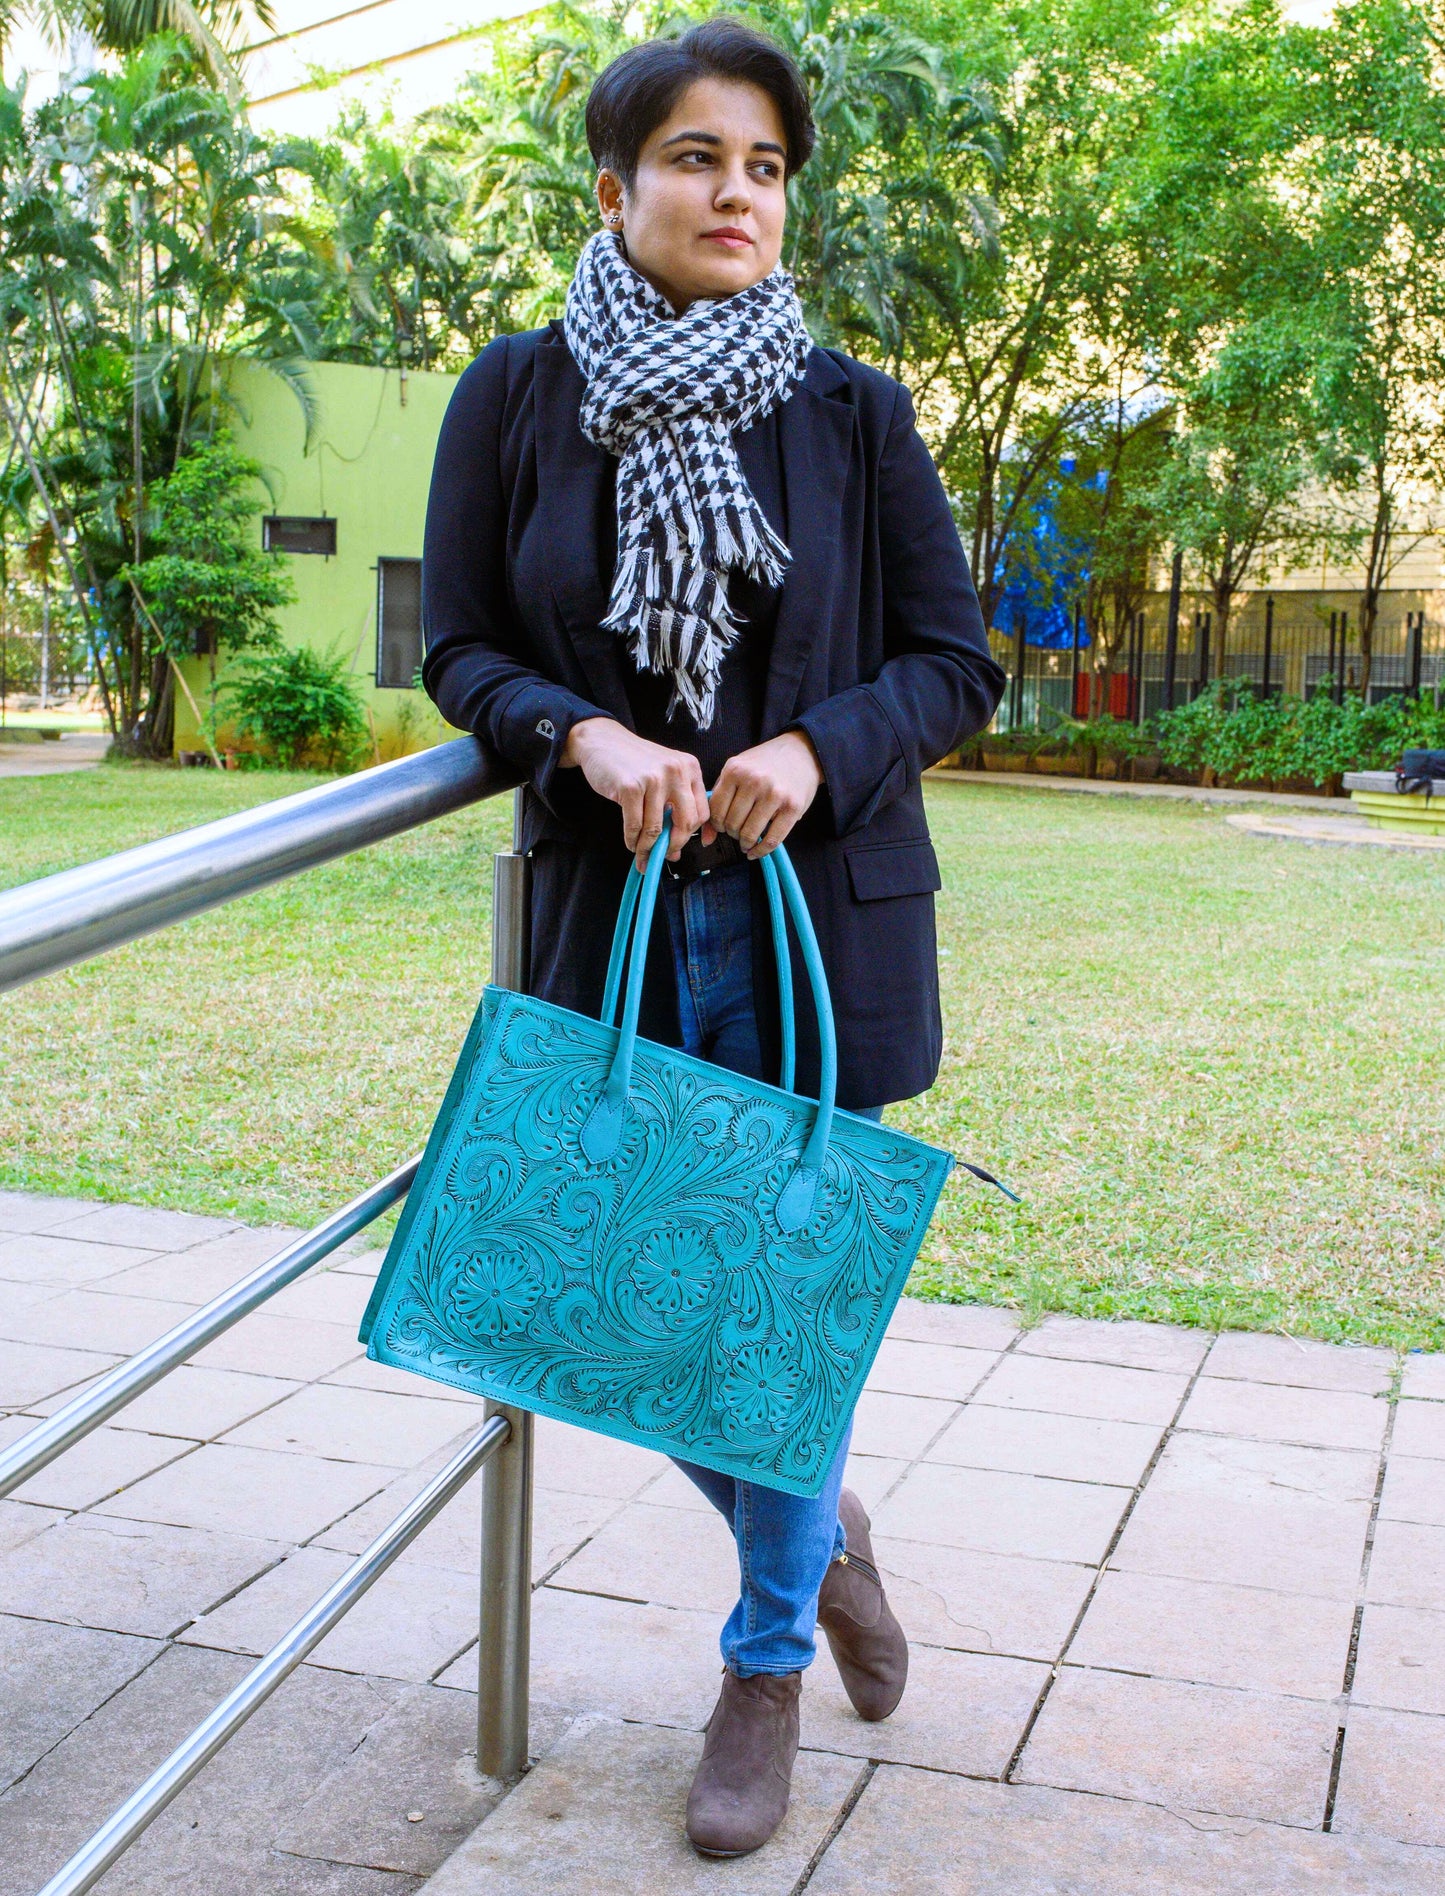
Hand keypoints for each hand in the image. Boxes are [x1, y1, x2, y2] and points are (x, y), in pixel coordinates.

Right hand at [562, 718, 709, 869]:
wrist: (601, 740)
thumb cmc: (633, 761)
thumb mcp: (664, 774)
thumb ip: (674, 806)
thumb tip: (675, 850)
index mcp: (690, 768)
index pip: (702, 812)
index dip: (693, 836)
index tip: (683, 847)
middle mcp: (676, 772)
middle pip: (686, 823)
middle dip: (673, 845)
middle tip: (662, 854)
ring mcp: (654, 779)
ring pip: (657, 829)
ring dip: (647, 847)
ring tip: (641, 853)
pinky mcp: (630, 787)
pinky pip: (635, 826)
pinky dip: (632, 840)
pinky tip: (631, 842)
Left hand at [709, 731, 823, 859]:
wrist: (799, 752)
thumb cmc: (763, 765)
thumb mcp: (736, 772)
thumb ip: (718, 800)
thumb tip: (706, 839)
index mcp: (734, 770)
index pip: (716, 811)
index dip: (717, 825)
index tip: (722, 827)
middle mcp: (754, 781)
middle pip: (732, 824)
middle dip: (732, 833)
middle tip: (737, 832)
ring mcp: (775, 794)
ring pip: (749, 833)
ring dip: (744, 843)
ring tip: (746, 841)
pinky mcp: (792, 807)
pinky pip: (772, 839)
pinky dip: (761, 851)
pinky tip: (755, 851)